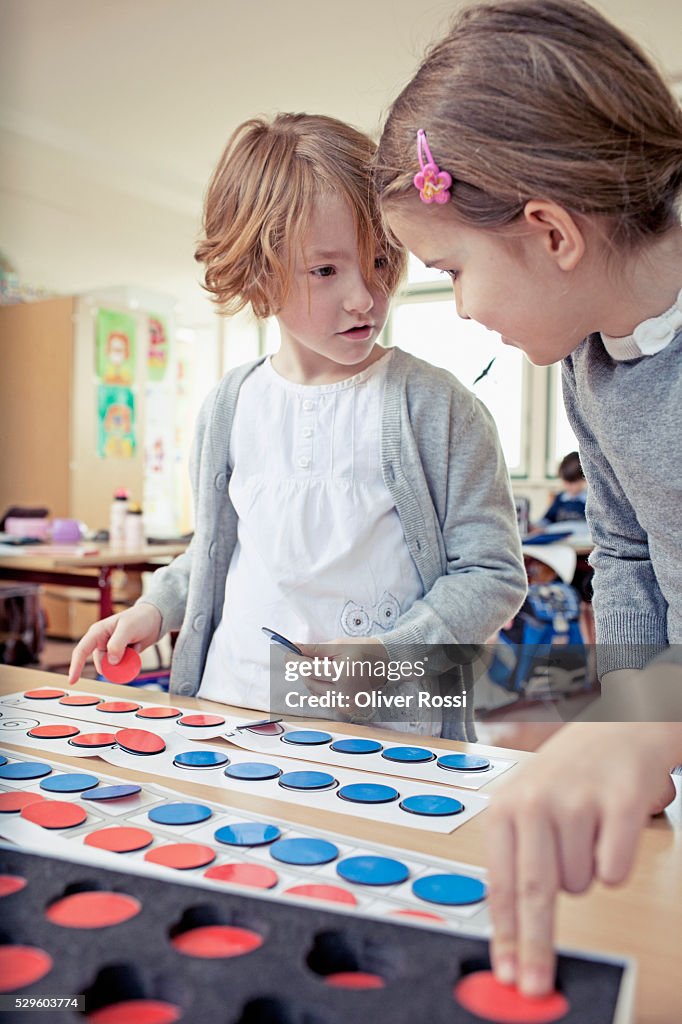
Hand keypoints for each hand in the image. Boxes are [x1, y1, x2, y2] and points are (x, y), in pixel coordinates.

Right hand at [68, 603, 161, 684]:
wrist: (155, 618)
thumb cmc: (139, 618)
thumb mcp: (128, 628)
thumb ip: (117, 644)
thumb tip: (111, 662)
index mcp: (97, 632)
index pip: (82, 650)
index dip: (76, 666)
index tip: (72, 681)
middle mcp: (102, 642)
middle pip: (101, 664)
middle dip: (115, 665)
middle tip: (129, 655)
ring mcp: (111, 649)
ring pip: (113, 666)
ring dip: (126, 661)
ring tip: (134, 646)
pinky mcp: (121, 655)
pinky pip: (123, 666)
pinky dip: (131, 660)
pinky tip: (136, 647)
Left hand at [296, 637, 388, 716]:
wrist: (386, 663)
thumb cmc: (364, 650)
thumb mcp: (338, 645)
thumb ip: (314, 649)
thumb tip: (294, 648)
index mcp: (343, 674)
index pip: (308, 670)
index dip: (295, 661)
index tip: (288, 653)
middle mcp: (344, 693)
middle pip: (309, 682)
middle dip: (302, 669)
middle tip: (301, 656)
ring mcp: (345, 703)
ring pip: (314, 692)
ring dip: (310, 679)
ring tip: (320, 666)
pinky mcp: (346, 708)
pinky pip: (324, 699)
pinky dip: (320, 688)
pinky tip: (328, 678)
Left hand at [486, 720, 680, 996]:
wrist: (617, 728)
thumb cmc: (567, 774)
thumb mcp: (526, 805)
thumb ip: (517, 860)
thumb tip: (514, 929)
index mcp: (504, 807)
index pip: (499, 882)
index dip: (504, 934)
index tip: (506, 972)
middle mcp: (535, 802)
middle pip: (534, 892)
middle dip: (535, 945)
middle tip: (535, 985)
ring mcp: (577, 801)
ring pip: (581, 885)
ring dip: (586, 874)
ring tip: (587, 834)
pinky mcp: (619, 802)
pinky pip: (615, 871)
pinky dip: (615, 863)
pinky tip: (610, 829)